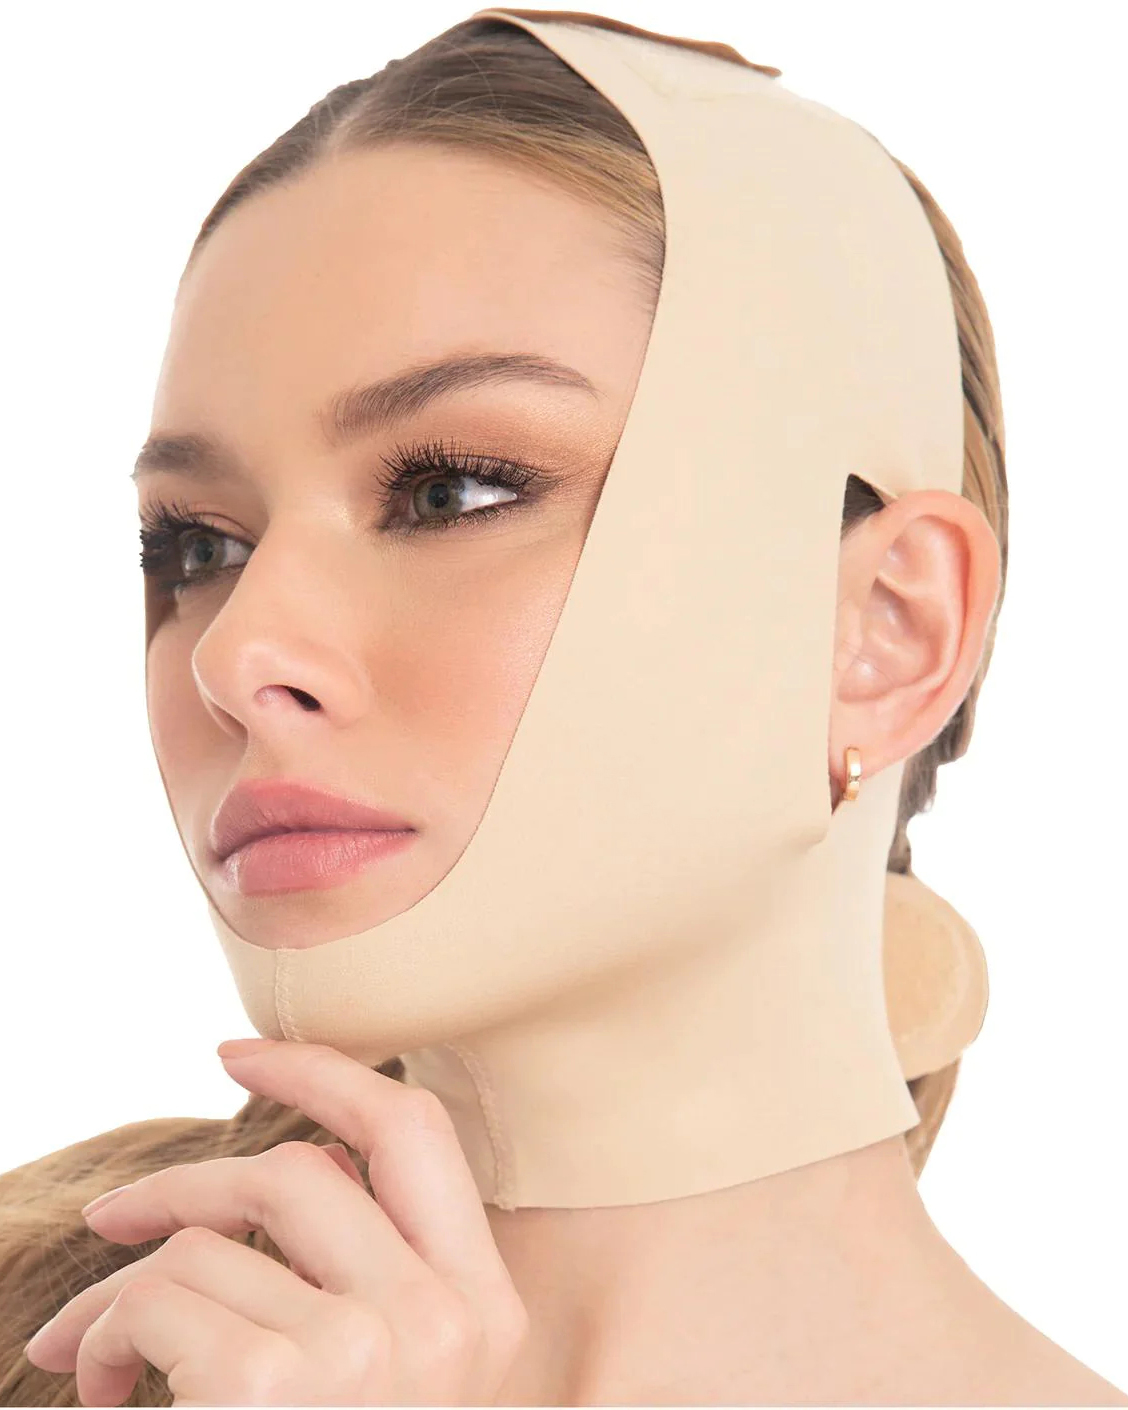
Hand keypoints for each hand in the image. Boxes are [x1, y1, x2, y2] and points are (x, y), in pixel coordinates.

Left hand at [23, 1039, 529, 1406]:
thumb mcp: (402, 1384)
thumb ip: (374, 1274)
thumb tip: (300, 1163)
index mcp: (486, 1309)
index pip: (413, 1132)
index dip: (325, 1071)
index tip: (240, 1051)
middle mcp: (443, 1317)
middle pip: (297, 1168)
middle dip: (188, 1182)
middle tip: (115, 1213)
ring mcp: (368, 1350)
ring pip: (212, 1235)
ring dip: (128, 1285)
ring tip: (93, 1356)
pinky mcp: (277, 1387)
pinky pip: (158, 1299)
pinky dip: (101, 1336)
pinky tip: (98, 1393)